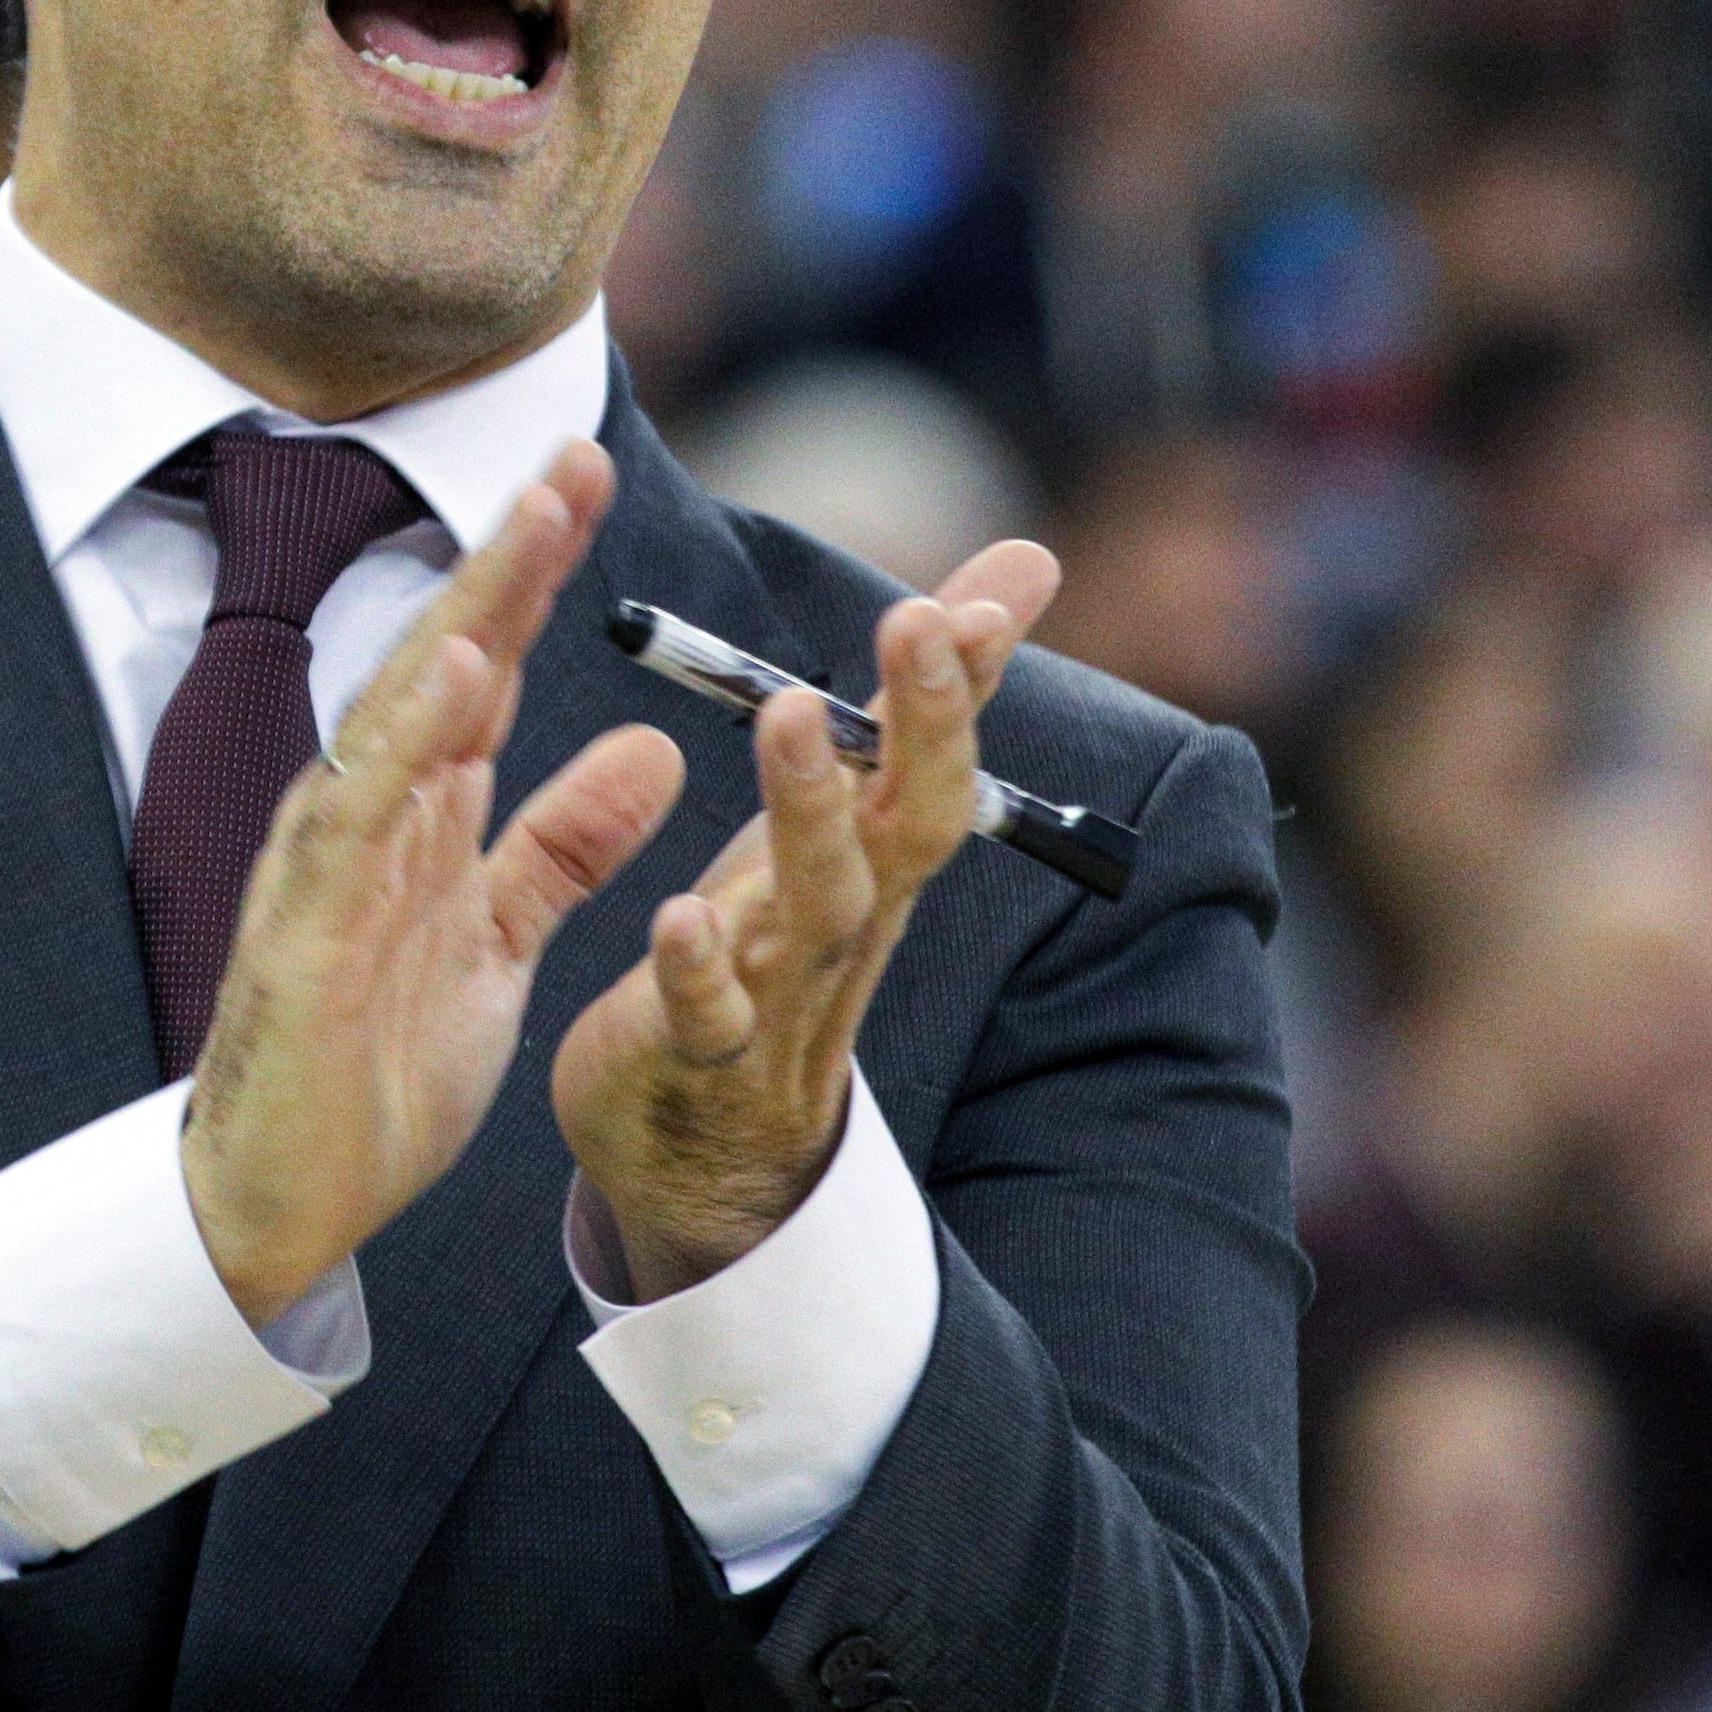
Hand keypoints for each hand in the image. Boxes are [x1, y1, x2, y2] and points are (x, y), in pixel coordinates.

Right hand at [181, 442, 689, 1317]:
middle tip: (577, 450)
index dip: (541, 572)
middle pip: (448, 654)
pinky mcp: (313, 924)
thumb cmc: (374, 1071)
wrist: (281, 1201)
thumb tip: (653, 749)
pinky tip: (456, 667)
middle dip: (513, 552)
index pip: (488, 665)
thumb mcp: (500, 944)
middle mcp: (371, 812)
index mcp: (420, 814)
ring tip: (534, 517)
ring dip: (471, 608)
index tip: (594, 476)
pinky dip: (409, 733)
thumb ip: (564, 845)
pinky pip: (364, 812)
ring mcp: (334, 860)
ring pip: (406, 708)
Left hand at [553, 543, 1061, 1297]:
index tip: (981, 597)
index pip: (936, 756)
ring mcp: (783, 990)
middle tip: (919, 618)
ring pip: (819, 902)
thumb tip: (1030, 562)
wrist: (711, 1149)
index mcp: (877, 856)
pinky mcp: (699, 1052)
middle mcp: (850, 917)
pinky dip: (700, 967)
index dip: (961, 681)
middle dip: (924, 721)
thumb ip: (926, 694)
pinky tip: (680, 915)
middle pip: (907, 820)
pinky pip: (708, 1013)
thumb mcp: (852, 815)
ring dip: (810, 809)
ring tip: (790, 717)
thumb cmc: (780, 947)